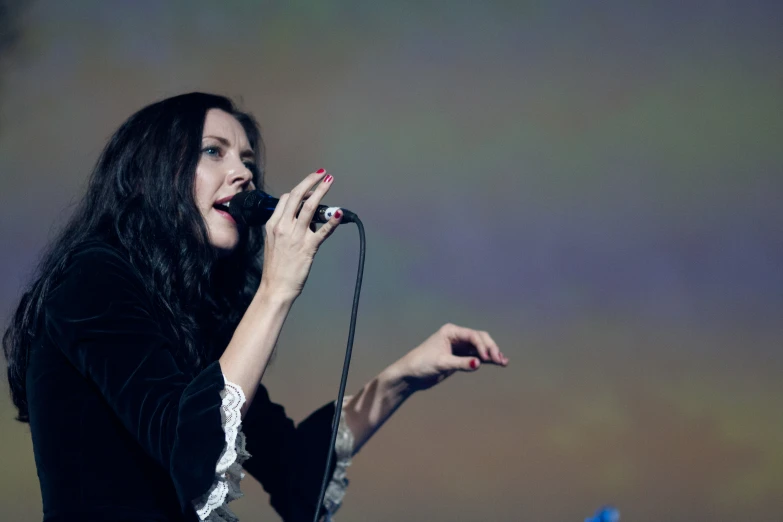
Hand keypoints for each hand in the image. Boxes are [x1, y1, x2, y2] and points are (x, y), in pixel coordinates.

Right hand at [257, 169, 341, 301]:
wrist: (275, 286)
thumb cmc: (276, 266)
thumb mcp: (273, 241)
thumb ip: (283, 227)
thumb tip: (299, 217)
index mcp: (273, 224)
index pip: (286, 199)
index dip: (299, 190)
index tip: (309, 187)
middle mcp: (284, 227)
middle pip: (297, 196)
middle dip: (310, 181)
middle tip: (321, 174)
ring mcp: (296, 236)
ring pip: (310, 207)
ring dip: (321, 191)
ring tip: (329, 181)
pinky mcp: (308, 247)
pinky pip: (323, 231)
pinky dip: (332, 221)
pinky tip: (339, 213)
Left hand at [394, 323, 507, 391]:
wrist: (410, 375)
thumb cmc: (421, 365)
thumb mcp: (441, 364)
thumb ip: (460, 363)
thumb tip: (478, 364)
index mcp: (450, 332)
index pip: (472, 335)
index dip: (482, 346)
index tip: (487, 358)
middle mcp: (456, 337)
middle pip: (479, 338)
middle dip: (490, 348)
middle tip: (499, 360)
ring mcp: (459, 347)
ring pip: (480, 347)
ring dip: (491, 353)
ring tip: (503, 362)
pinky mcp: (460, 357)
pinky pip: (477, 356)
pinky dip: (486, 359)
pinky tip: (498, 363)